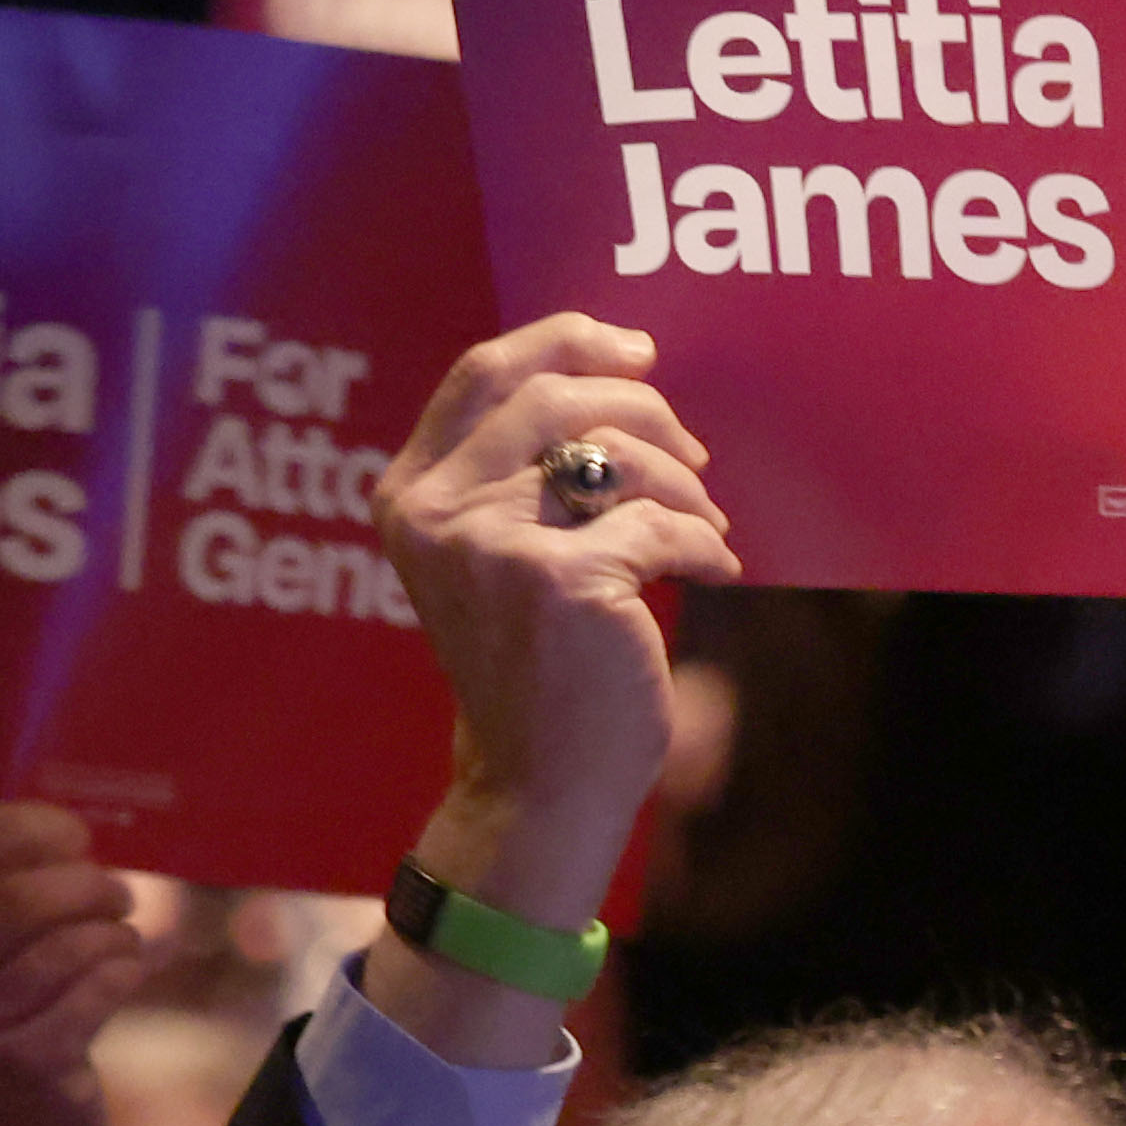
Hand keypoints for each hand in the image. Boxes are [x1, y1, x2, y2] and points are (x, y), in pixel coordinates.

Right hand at [0, 806, 153, 1125]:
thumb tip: (60, 828)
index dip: (17, 829)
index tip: (71, 831)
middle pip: (10, 898)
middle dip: (78, 881)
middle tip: (114, 888)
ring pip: (59, 944)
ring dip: (109, 927)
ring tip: (123, 931)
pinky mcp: (22, 1068)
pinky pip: (92, 988)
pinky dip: (123, 966)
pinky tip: (126, 968)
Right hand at [370, 313, 739, 934]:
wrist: (536, 786)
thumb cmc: (534, 668)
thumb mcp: (496, 556)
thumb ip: (517, 470)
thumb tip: (616, 374)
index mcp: (409, 495)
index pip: (482, 371)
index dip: (564, 339)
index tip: (636, 349)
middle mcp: (435, 511)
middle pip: (555, 395)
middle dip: (643, 410)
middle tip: (692, 454)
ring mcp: (491, 544)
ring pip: (615, 455)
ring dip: (682, 483)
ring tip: (704, 520)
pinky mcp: (562, 580)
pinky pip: (661, 524)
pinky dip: (704, 544)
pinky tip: (716, 569)